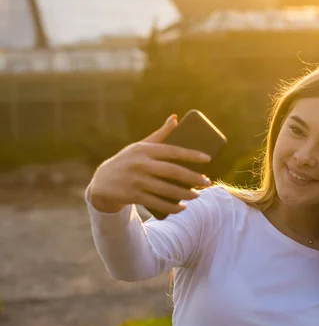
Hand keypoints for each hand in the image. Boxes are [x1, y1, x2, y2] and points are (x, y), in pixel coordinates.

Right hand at [89, 114, 211, 213]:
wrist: (102, 181)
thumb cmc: (128, 160)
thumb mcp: (141, 146)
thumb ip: (160, 134)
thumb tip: (176, 118)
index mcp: (145, 149)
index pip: (172, 151)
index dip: (191, 154)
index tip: (208, 158)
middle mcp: (140, 164)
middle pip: (172, 171)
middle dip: (192, 178)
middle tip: (207, 182)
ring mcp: (136, 181)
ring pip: (166, 189)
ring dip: (185, 194)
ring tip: (197, 195)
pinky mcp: (133, 196)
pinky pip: (156, 203)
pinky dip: (171, 207)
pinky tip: (183, 207)